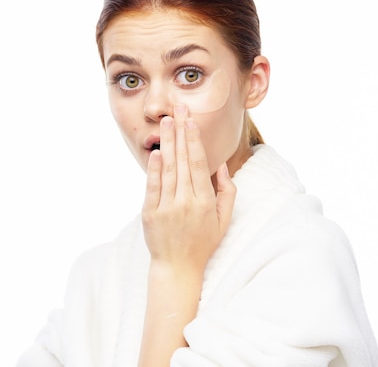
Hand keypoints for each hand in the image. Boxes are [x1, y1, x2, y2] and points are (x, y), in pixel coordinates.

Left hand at [141, 104, 236, 273]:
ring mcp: (166, 208)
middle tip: (178, 109)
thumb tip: (222, 166)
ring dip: (167, 143)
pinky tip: (156, 152)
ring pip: (168, 169)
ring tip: (166, 122)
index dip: (194, 140)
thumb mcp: (224, 220)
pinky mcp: (150, 214)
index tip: (191, 121)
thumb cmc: (203, 242)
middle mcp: (186, 202)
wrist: (177, 267)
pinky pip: (152, 187)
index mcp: (205, 201)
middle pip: (183, 160)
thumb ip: (227, 193)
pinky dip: (153, 169)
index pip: (199, 163)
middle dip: (180, 132)